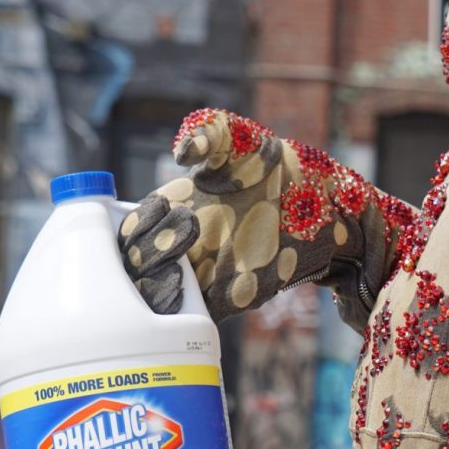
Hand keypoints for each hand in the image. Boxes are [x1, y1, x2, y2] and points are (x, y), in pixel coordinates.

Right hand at [118, 109, 411, 328]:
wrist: (321, 202)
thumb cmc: (272, 164)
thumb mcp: (237, 136)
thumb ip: (207, 130)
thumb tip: (181, 152)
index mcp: (168, 211)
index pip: (128, 231)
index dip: (134, 226)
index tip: (163, 209)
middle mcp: (179, 246)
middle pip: (134, 268)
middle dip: (146, 254)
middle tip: (184, 230)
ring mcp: (202, 274)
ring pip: (155, 300)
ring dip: (156, 290)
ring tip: (176, 270)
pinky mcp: (229, 298)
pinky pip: (191, 318)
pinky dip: (181, 314)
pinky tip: (188, 295)